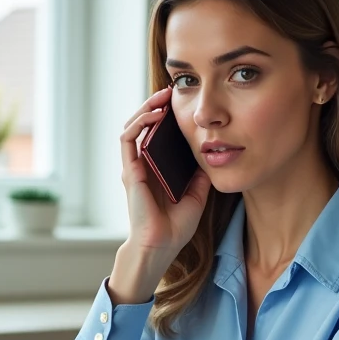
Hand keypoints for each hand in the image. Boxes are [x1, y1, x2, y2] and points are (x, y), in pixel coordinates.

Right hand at [120, 87, 211, 256]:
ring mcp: (134, 167)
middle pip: (144, 126)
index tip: (181, 104)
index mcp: (156, 170)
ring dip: (146, 109)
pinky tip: (154, 114)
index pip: (158, 135)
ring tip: (162, 97)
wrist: (162, 246)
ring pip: (133, 127)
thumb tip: (209, 155)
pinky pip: (128, 139)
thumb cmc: (175, 227)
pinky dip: (139, 123)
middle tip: (171, 93)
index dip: (166, 117)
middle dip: (155, 106)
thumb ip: (199, 176)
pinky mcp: (129, 171)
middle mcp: (142, 166)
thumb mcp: (196, 195)